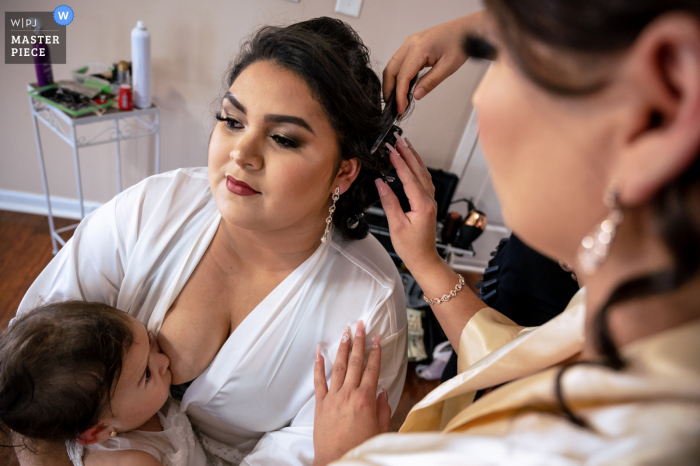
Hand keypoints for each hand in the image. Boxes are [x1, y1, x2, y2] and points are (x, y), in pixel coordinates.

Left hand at [312, 322, 390, 465]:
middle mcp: (349, 394)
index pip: (373, 368)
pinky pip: (319, 380)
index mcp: (366, 399)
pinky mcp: (321, 404)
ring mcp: (333, 397)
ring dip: (343, 348)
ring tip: (345, 331)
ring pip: (339, 367)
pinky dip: (319, 364)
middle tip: (361, 325)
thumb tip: (382, 392)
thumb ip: (383, 408)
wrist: (338, 460)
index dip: (376, 351)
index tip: (378, 337)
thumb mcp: (380, 429)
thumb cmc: (361, 447)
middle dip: (359, 341)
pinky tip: (319, 351)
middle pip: (356, 362)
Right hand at [374, 136, 442, 274]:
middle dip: (409, 154)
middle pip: (419, 172)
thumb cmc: (411, 247)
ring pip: (424, 175)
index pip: (409, 178)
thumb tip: (381, 183)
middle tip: (399, 140)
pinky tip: (414, 164)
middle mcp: (429, 201)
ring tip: (406, 146)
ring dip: (415, 159)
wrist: (424, 260)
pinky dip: (418, 169)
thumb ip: (389, 202)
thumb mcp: (396, 225)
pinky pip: (425, 182)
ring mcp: (431, 202)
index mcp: (422, 205)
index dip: (400, 163)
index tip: (391, 150)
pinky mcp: (428, 205)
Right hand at [383, 11, 484, 113]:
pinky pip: (399, 61)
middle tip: (392, 106)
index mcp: (420, 47)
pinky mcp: (412, 45)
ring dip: (391, 82)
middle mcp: (411, 43)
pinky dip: (397, 75)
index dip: (400, 94)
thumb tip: (416, 95)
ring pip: (393, 65)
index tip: (400, 107)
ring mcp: (410, 43)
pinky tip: (401, 86)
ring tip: (395, 98)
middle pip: (392, 69)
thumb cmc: (461, 43)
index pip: (403, 75)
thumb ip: (431, 81)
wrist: (466, 29)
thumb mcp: (448, 66)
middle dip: (389, 89)